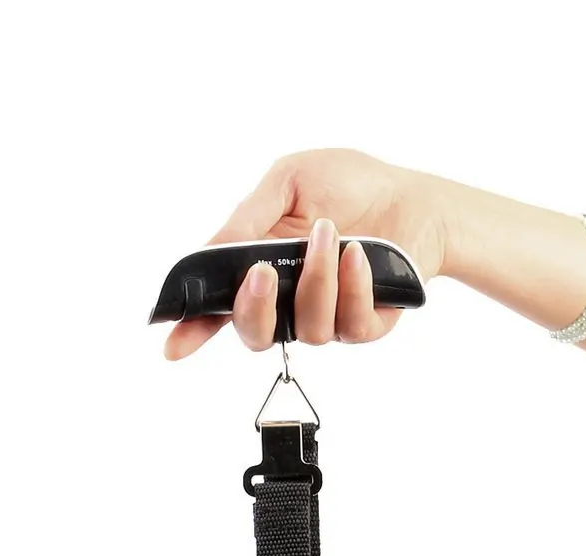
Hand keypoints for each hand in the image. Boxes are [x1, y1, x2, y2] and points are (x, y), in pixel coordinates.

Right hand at [163, 149, 450, 359]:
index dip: (193, 330)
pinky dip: (353, 287)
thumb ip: (249, 217)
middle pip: (254, 333)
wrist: (413, 195)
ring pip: (307, 328)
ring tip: (331, 235)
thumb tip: (216, 248)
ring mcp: (327, 316)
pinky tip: (357, 255)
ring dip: (316, 280)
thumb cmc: (350, 185)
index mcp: (261, 270)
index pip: (219, 308)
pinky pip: (350, 325)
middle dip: (252, 307)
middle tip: (263, 271)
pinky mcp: (365, 324)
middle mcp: (289, 301)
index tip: (172, 344)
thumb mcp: (288, 182)